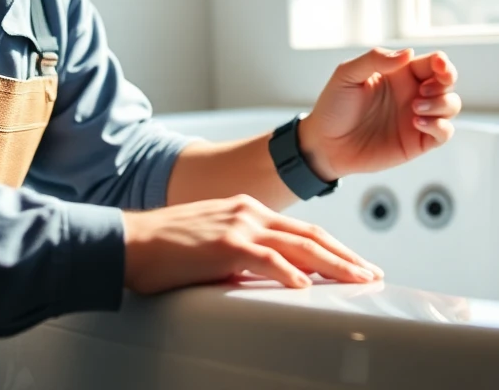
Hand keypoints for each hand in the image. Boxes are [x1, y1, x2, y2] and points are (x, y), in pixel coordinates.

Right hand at [121, 194, 382, 293]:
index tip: (356, 265)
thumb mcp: (215, 248)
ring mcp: (238, 225)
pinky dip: (289, 273)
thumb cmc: (164, 250)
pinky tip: (306, 286)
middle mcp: (249, 212)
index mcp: (249, 211)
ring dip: (332, 265)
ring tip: (356, 280)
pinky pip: (265, 259)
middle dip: (346, 256)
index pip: (303, 231)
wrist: (127, 242)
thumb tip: (269, 280)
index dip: (335, 249)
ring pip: (298, 246)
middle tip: (371, 274)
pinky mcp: (224, 244)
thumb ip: (245, 258)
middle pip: (311, 236)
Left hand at [300, 47, 460, 179]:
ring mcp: (418, 117)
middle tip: (425, 89)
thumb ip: (375, 60)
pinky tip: (418, 123)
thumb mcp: (347, 75)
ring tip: (415, 107)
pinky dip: (439, 126)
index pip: (432, 62)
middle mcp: (413, 93)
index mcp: (400, 74)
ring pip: (451, 105)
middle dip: (447, 80)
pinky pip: (444, 132)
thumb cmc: (334, 106)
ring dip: (442, 103)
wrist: (325, 144)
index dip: (441, 62)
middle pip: (448, 81)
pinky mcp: (418, 141)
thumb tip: (408, 53)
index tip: (439, 64)